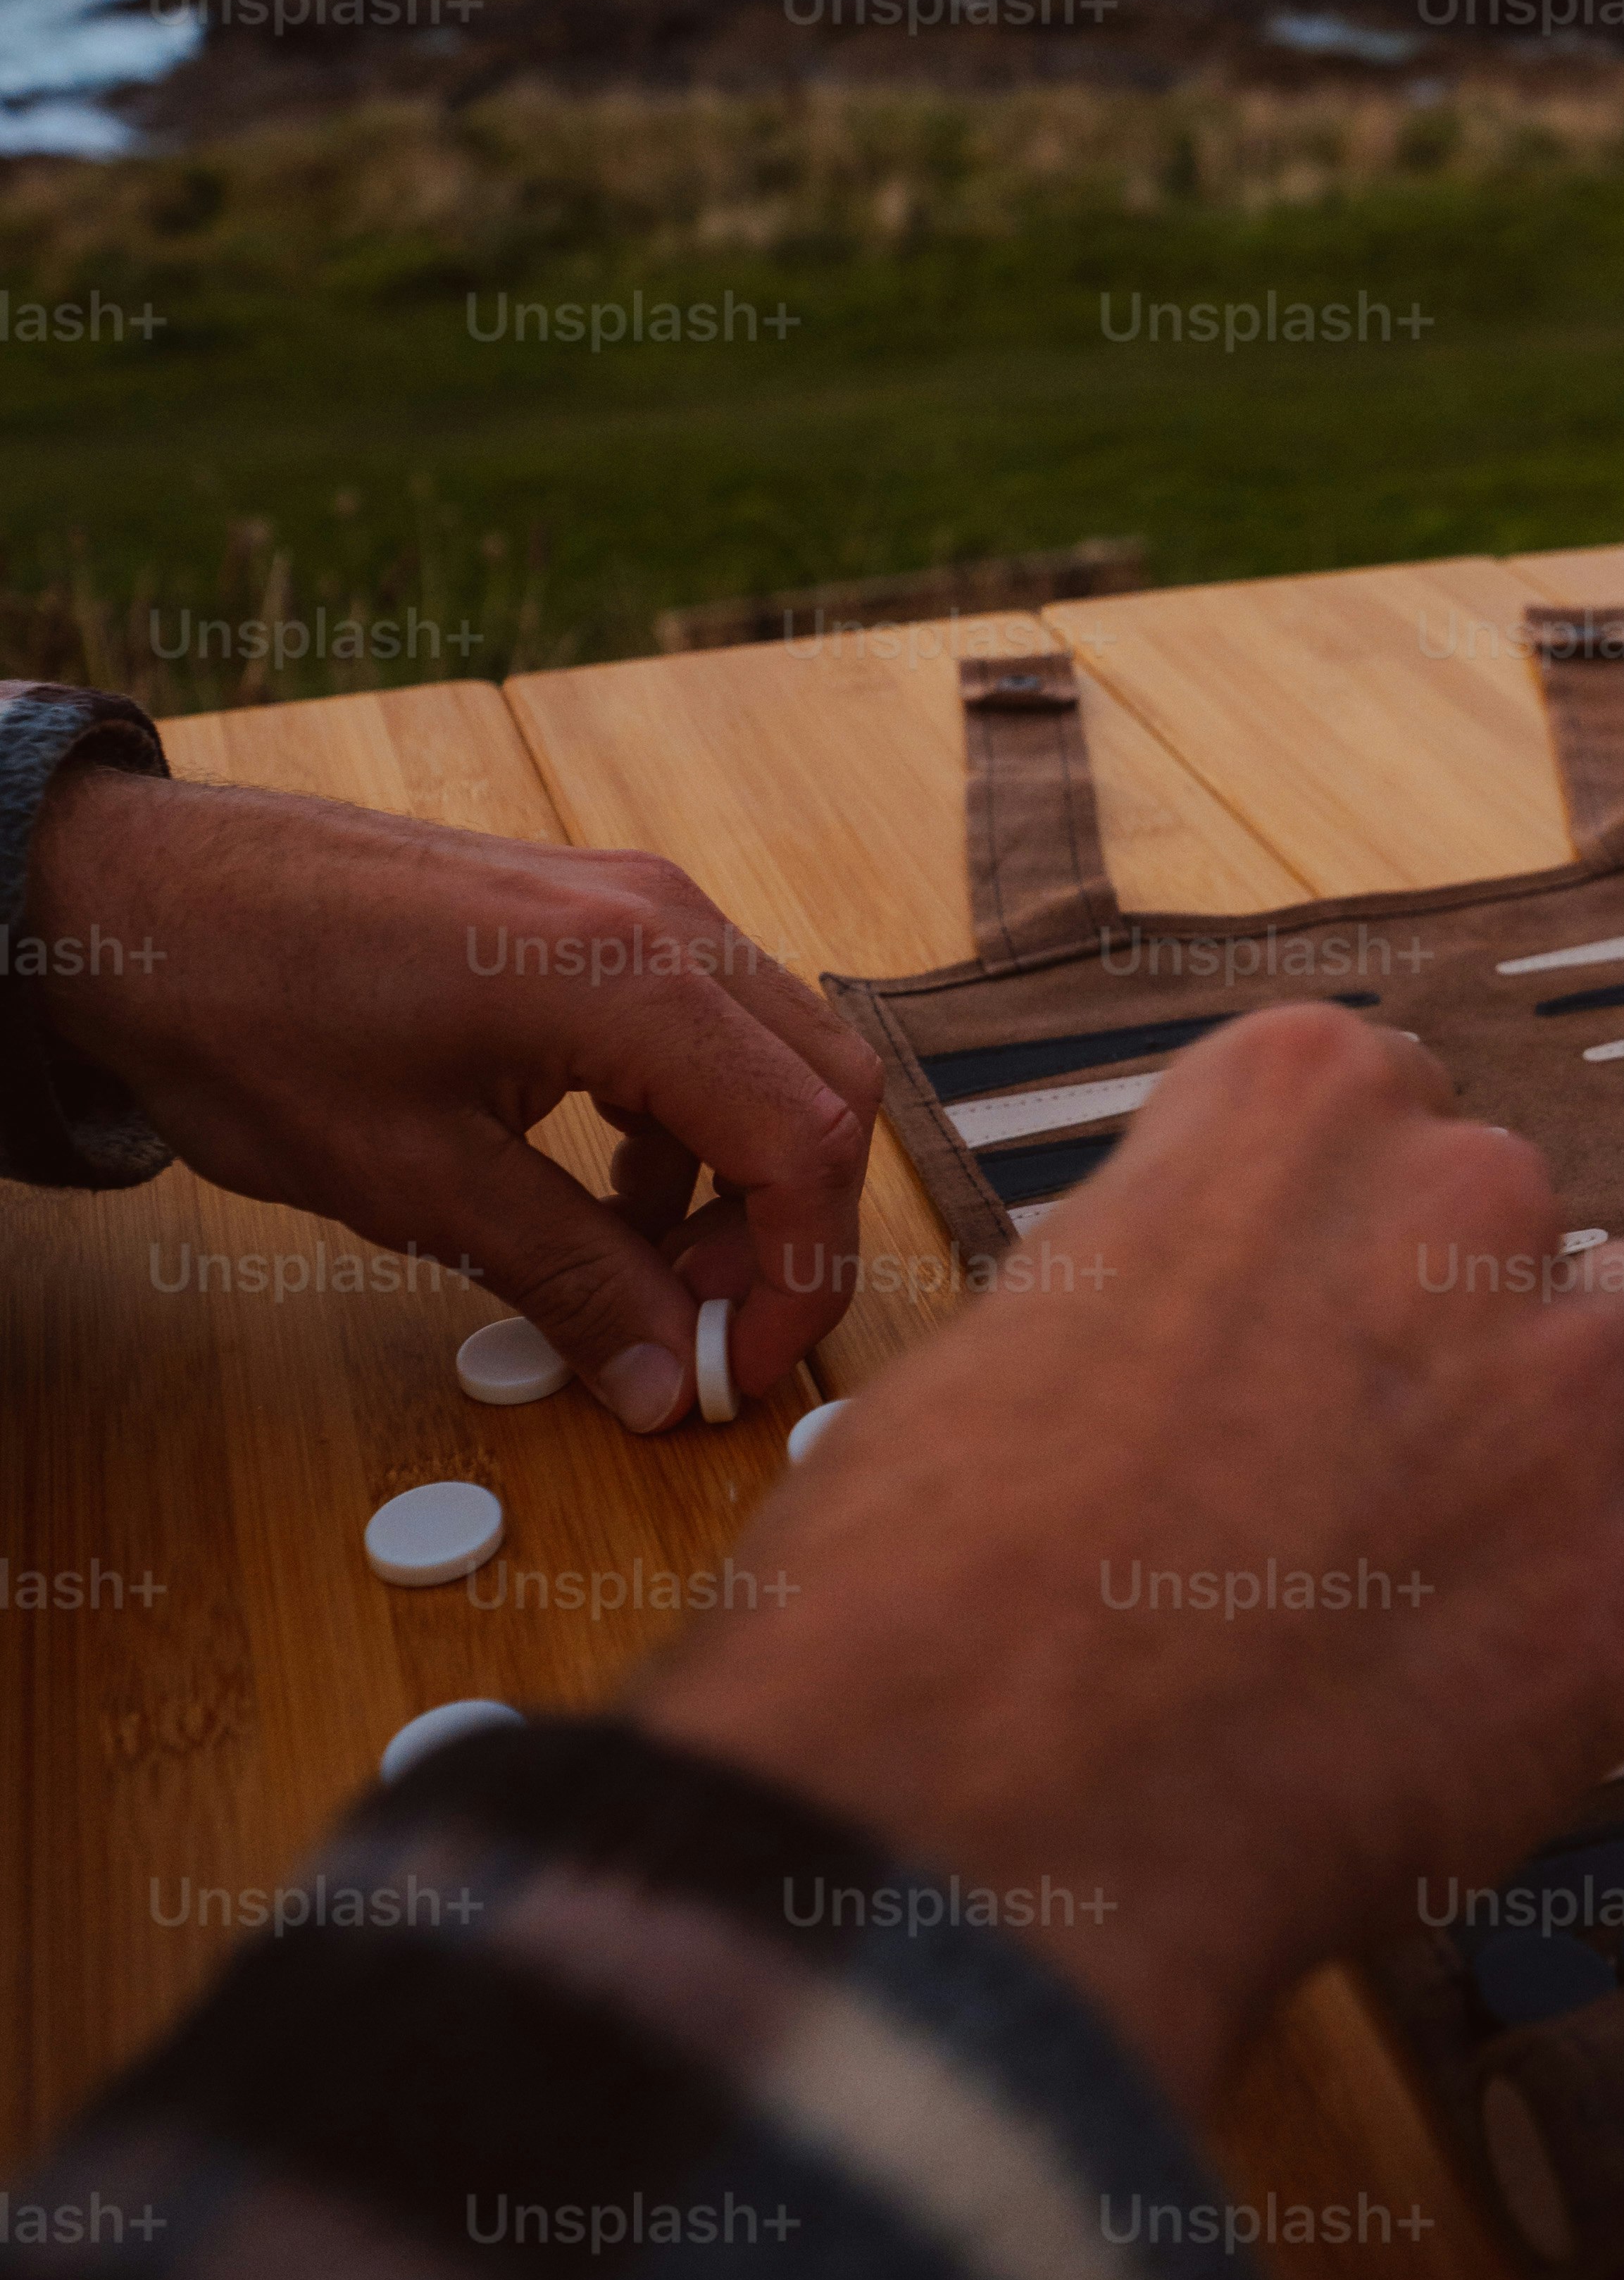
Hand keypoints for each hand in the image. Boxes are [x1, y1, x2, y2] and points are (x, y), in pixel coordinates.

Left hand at [28, 765, 878, 1429]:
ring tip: (648, 1272)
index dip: (795, 1276)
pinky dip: (694, 1124)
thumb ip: (569, 1280)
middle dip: (789, 1230)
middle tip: (701, 1329)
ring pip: (773, 1054)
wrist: (142, 896)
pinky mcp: (593, 911)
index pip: (807, 1139)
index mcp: (631, 977)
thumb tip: (667, 1383)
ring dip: (744, 1178)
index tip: (736, 1368)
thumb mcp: (415, 1183)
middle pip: (826, 1087)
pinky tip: (609, 1193)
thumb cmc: (253, 1015)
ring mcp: (632, 901)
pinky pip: (705, 1023)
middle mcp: (662, 918)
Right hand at [633, 1004, 1623, 2112]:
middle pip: (1513, 1214)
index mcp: (1294, 1106)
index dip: (1347, 1212)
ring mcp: (1571, 1384)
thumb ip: (1164, 1281)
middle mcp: (1460, 1203)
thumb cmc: (942, 1578)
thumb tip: (1198, 1341)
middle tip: (1366, 1442)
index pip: (1388, 1089)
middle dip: (1453, 1314)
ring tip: (1471, 1526)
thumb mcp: (1015, 1329)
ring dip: (1572, 1408)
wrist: (985, 1800)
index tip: (1318, 1281)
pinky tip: (1518, 1642)